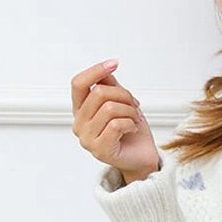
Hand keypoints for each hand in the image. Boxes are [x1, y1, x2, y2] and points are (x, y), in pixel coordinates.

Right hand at [70, 59, 159, 179]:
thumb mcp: (121, 103)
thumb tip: (106, 71)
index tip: (114, 63)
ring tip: (135, 119)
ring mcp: (86, 139)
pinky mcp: (99, 150)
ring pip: (110, 108)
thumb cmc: (131, 131)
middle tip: (135, 106)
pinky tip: (133, 129)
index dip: (96, 70)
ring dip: (130, 111)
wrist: (142, 158)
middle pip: (99, 93)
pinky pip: (116, 125)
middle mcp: (79, 124)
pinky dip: (131, 123)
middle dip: (124, 95)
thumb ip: (110, 87)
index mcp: (80, 110)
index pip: (78, 84)